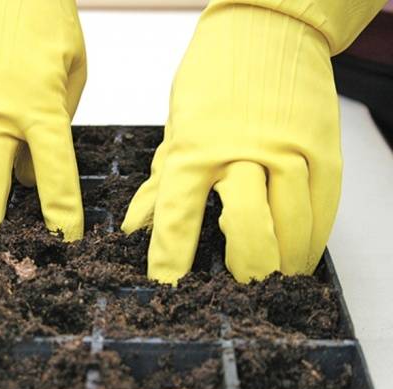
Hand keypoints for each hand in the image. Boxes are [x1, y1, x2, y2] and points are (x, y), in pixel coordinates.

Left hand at [122, 4, 341, 283]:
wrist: (267, 30)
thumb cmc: (213, 78)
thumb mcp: (175, 130)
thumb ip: (159, 184)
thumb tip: (135, 227)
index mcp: (194, 150)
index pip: (177, 219)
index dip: (170, 261)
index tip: (167, 289)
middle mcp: (241, 154)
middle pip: (246, 231)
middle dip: (243, 270)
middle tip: (239, 289)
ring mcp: (288, 152)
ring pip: (291, 228)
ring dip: (282, 264)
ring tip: (273, 280)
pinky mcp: (323, 149)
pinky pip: (323, 209)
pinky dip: (313, 240)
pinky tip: (302, 255)